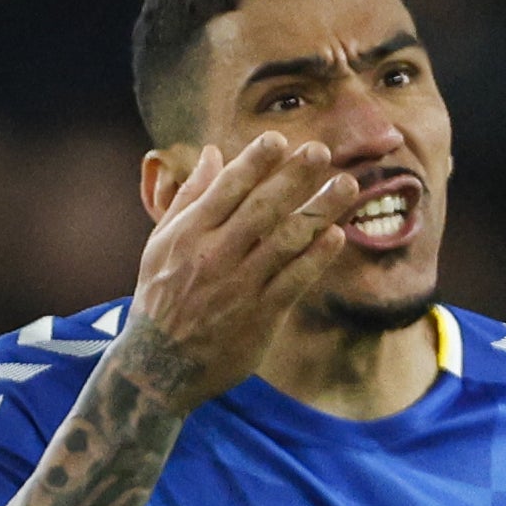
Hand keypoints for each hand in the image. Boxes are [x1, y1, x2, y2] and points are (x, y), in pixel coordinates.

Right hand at [120, 132, 350, 401]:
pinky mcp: (260, 316)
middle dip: (293, 176)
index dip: (255, 161)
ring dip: (319, 210)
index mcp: (189, 234)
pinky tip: (336, 236)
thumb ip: (189, 198)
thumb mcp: (161, 244)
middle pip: (262, 207)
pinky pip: (294, 280)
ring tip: (347, 185)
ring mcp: (239, 286)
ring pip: (286, 240)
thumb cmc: (160, 299)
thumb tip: (210, 153)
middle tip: (321, 150)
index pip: (227, 188)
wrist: (158, 367)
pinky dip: (316, 257)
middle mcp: (215, 256)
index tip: (280, 138)